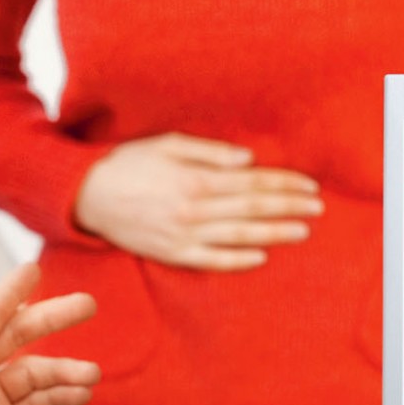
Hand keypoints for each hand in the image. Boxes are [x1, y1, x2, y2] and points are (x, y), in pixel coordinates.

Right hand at [72, 133, 323, 269]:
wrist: (85, 194)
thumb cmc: (129, 163)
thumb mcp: (168, 143)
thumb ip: (210, 152)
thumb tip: (249, 160)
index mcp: (197, 178)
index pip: (253, 181)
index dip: (285, 183)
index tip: (310, 186)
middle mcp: (195, 208)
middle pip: (254, 207)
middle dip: (289, 207)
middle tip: (318, 208)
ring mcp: (184, 234)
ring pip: (240, 236)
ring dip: (274, 233)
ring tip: (302, 232)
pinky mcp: (172, 253)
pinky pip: (211, 260)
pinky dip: (238, 261)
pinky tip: (262, 258)